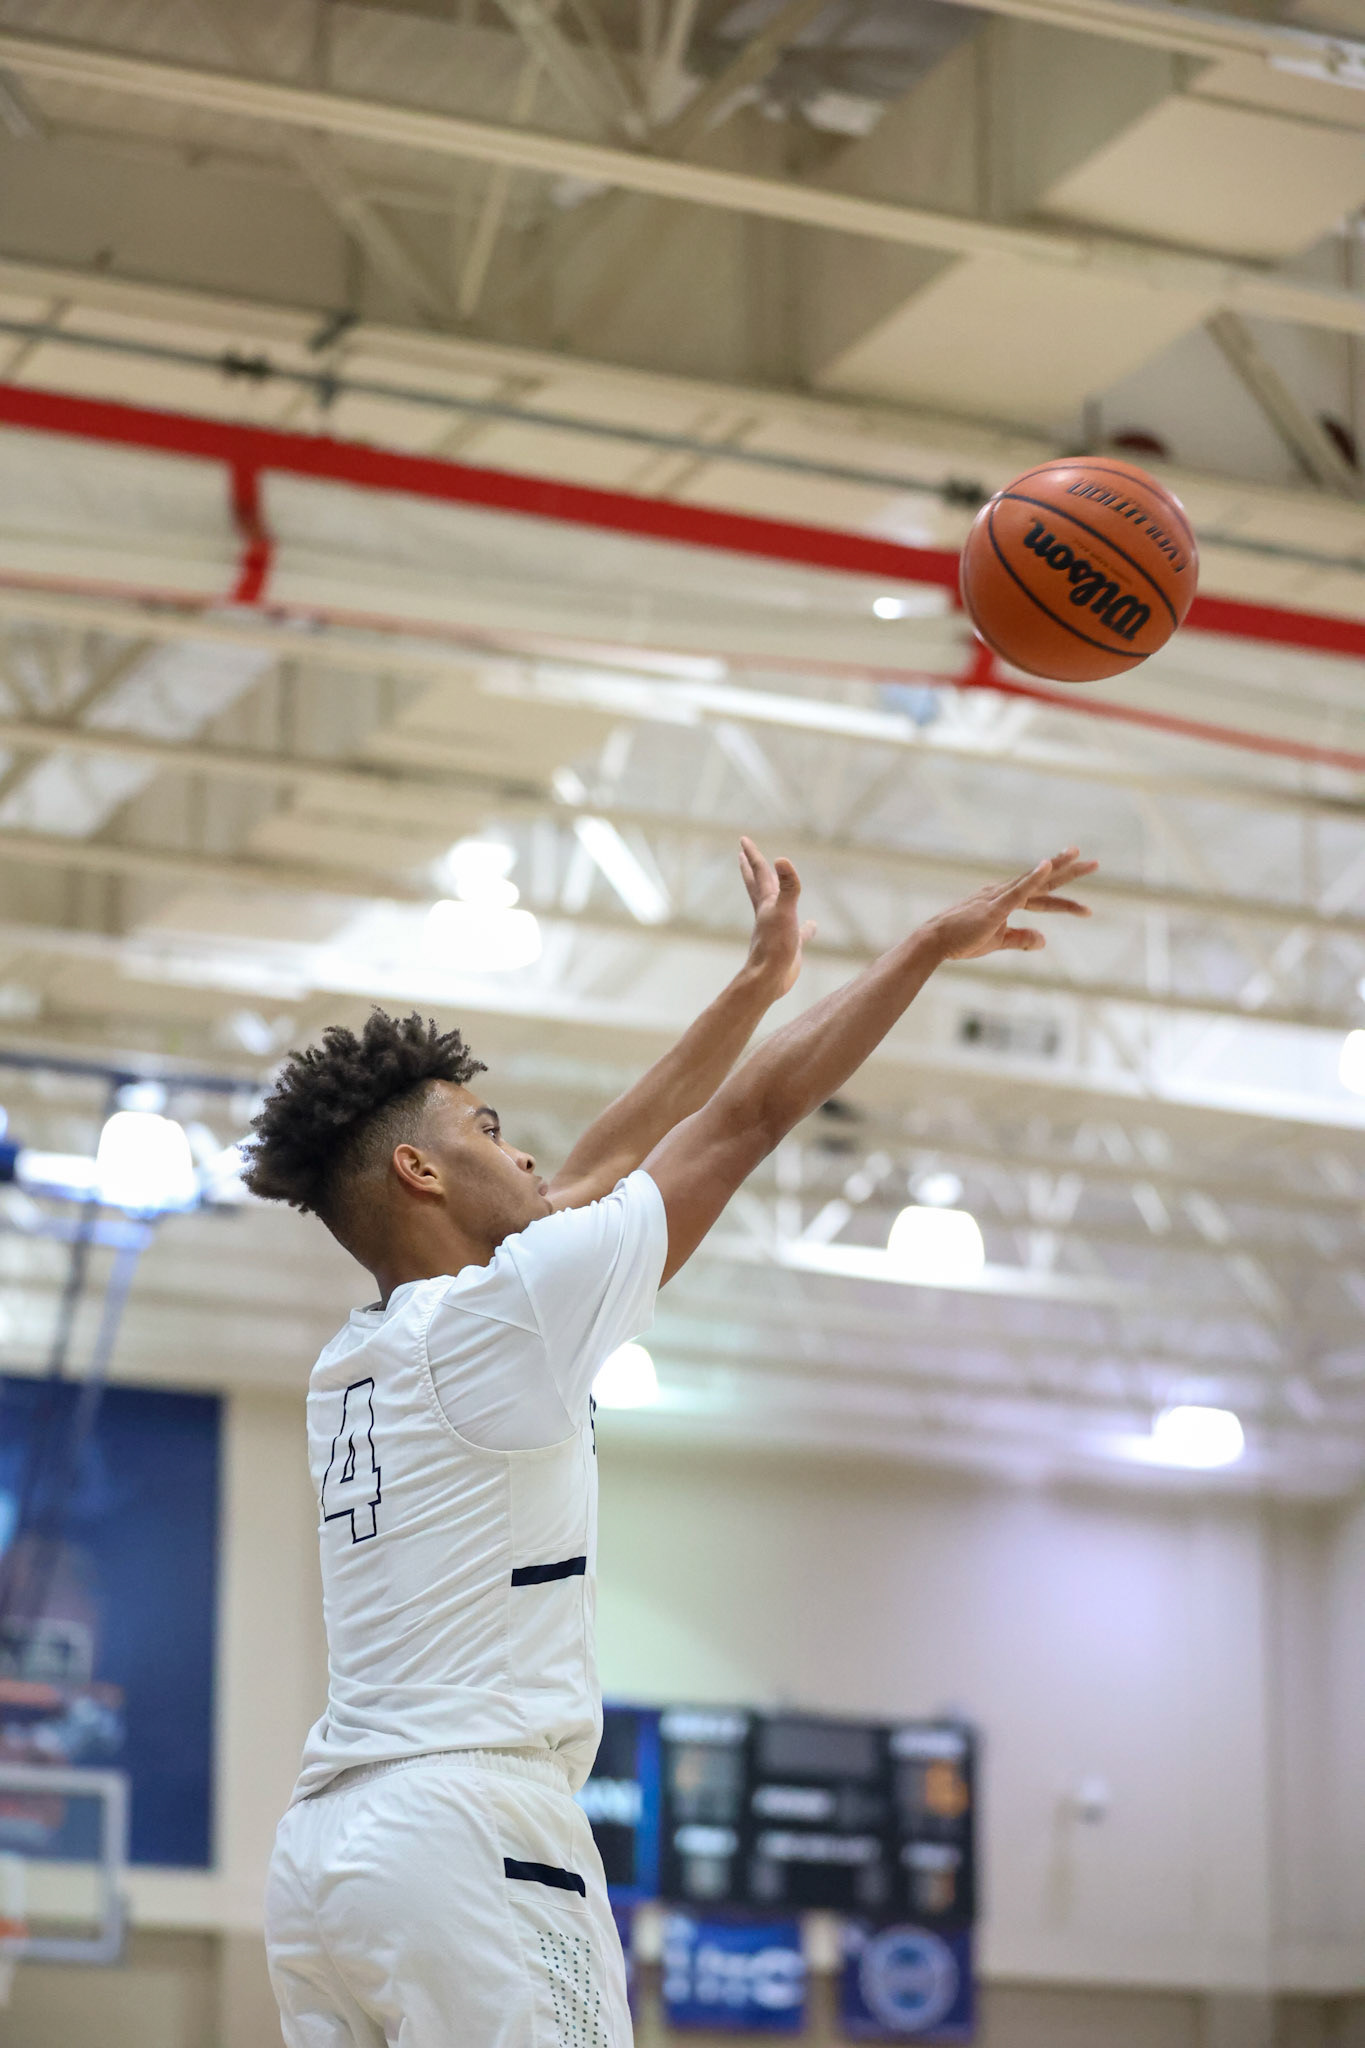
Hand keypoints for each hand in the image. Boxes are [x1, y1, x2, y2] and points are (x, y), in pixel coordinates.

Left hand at [740, 836, 816, 996]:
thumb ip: (787, 886)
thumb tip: (782, 859)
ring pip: (777, 905)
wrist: (769, 980)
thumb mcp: (783, 911)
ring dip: (777, 893)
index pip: (758, 872)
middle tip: (744, 855)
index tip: (743, 839)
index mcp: (766, 902)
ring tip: (777, 885)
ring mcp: (778, 928)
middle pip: (758, 885)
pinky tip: (812, 925)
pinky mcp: (790, 945)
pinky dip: (806, 927)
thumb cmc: (774, 946)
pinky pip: (800, 932)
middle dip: (752, 869)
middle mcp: (769, 913)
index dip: (753, 855)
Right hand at [923, 846, 1096, 960]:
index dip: (1065, 903)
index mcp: (1006, 900)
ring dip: (1057, 867)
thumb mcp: (997, 941)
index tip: (1086, 910)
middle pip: (1044, 881)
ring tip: (1078, 856)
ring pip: (1034, 880)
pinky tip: (1047, 866)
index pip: (1043, 898)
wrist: (934, 941)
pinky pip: (1018, 890)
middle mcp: (1005, 891)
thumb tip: (1044, 939)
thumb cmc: (962, 940)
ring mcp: (999, 896)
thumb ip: (1021, 939)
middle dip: (1069, 871)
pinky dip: (1033, 878)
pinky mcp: (994, 906)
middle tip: (1094, 863)